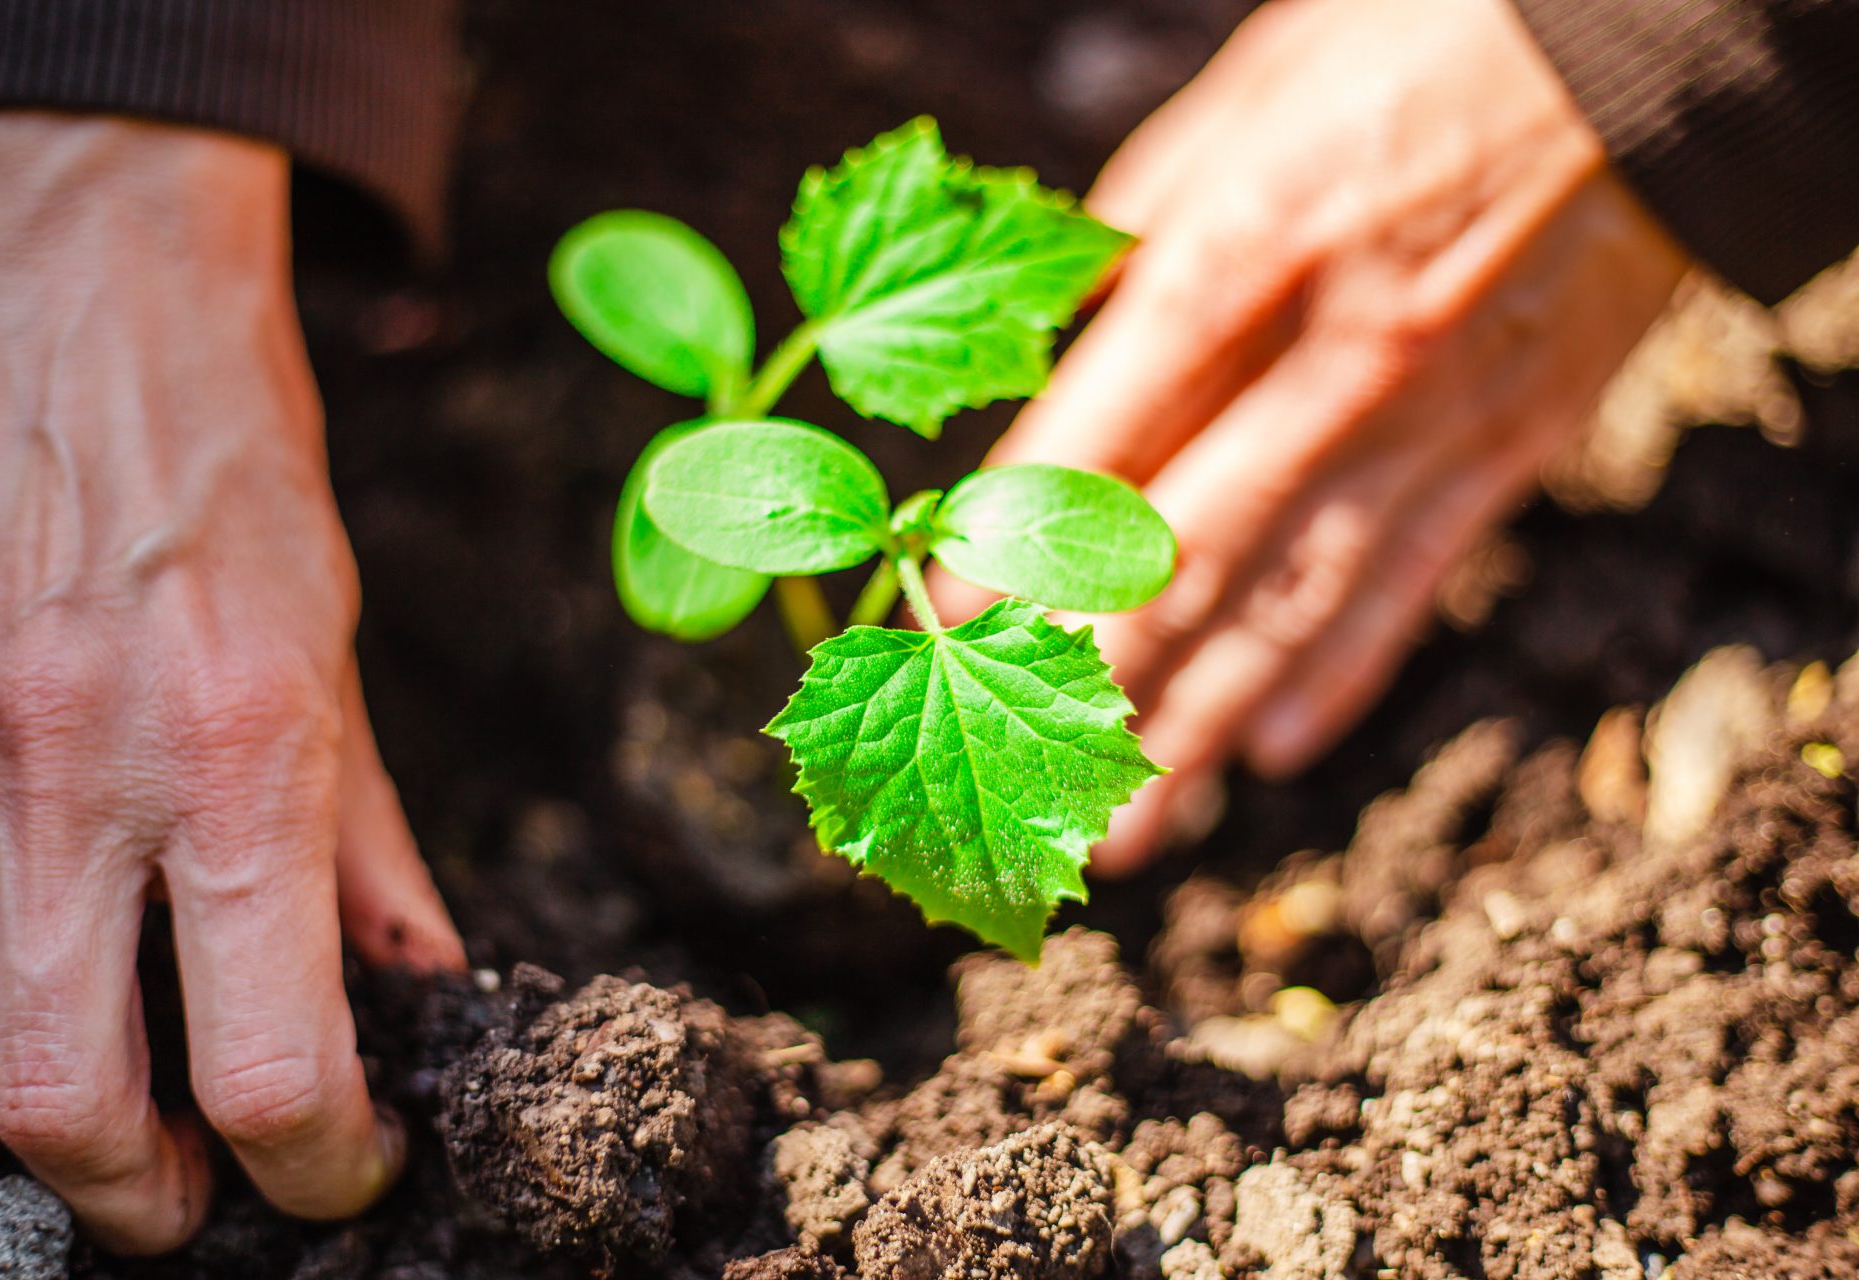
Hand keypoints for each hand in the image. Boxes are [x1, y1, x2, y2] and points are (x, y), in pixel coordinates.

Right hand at [0, 114, 462, 1251]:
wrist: (81, 297)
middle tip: (212, 1194)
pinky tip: (17, 996)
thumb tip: (420, 982)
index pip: (271, 1057)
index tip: (350, 1165)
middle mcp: (87, 778)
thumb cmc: (235, 472)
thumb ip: (370, 843)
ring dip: (38, 1117)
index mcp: (244, 756)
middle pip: (68, 1101)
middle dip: (151, 1199)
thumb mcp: (344, 656)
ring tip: (122, 1108)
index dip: (320, 1160)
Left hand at [935, 0, 1687, 871]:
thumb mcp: (1250, 92)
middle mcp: (1334, 355)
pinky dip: (1338, 676)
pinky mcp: (1514, 447)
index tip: (939, 633)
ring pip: (1291, 605)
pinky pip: (1410, 586)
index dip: (1008, 546)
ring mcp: (1432, 415)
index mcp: (1245, 248)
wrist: (1653, 51)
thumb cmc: (1418, 43)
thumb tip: (1062, 335)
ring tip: (1130, 836)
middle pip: (1183, 558)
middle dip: (1090, 687)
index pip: (1095, 432)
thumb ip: (1144, 225)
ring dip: (1200, 731)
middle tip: (1022, 793)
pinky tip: (1273, 751)